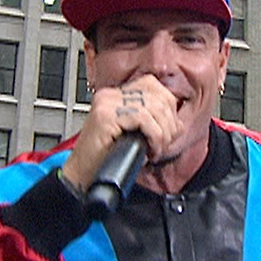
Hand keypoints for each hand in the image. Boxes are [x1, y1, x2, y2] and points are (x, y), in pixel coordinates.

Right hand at [63, 75, 180, 190]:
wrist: (83, 175)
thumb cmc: (106, 159)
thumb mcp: (135, 137)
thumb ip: (154, 124)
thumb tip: (177, 124)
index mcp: (117, 95)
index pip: (153, 86)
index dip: (168, 107)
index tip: (169, 130)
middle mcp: (111, 95)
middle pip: (157, 96)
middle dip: (169, 124)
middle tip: (163, 144)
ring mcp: (107, 104)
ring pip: (154, 108)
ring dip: (163, 134)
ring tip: (155, 150)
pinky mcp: (105, 116)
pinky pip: (143, 119)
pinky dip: (154, 137)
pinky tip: (149, 150)